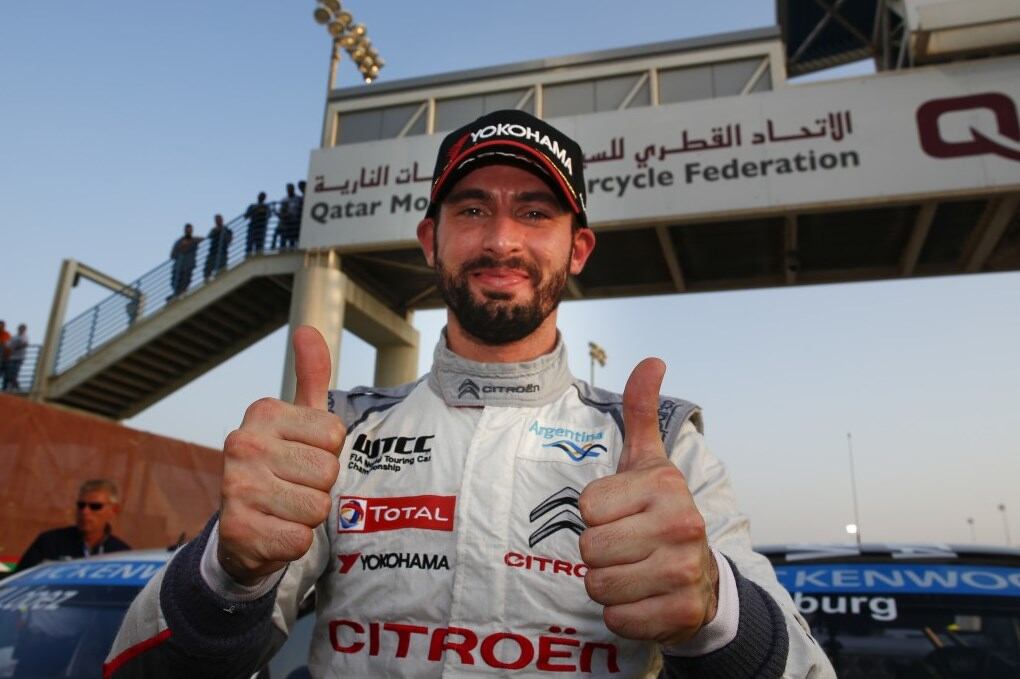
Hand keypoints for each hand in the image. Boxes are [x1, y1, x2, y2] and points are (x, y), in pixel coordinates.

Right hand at [217, 326, 344, 584]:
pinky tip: (273, 532)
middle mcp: (243, 444)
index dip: (328, 453)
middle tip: (293, 487)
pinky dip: (293, 542)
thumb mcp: (298, 420)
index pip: (335, 435)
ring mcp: (237, 488)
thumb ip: (310, 376)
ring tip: (283, 509)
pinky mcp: (239, 531)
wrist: (240, 531)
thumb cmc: (280, 468)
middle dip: (319, 486)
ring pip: (317, 507)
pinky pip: (300, 539)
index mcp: (263, 413)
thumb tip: (308, 330)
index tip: (302, 456)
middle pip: (328, 471)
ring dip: (307, 516)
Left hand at [578, 358, 718, 645]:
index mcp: (666, 486)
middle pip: (589, 549)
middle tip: (626, 548)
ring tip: (634, 572)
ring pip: (598, 585)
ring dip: (607, 584)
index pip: (586, 507)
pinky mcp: (681, 614)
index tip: (622, 514)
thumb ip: (642, 411)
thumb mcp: (649, 462)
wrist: (702, 577)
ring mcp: (685, 572)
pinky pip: (617, 618)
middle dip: (599, 553)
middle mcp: (682, 526)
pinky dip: (622, 614)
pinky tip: (643, 599)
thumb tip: (652, 360)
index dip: (596, 514)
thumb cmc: (660, 514)